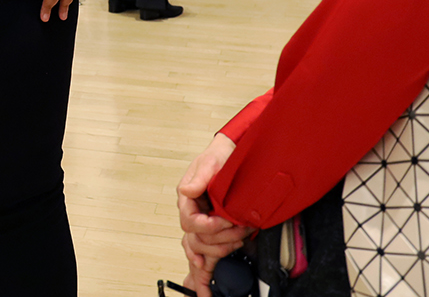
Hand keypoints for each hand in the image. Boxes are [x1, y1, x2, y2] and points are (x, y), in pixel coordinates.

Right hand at [178, 134, 254, 296]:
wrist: (234, 154)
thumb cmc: (221, 156)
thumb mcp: (211, 161)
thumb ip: (200, 176)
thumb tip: (188, 190)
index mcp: (187, 197)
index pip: (190, 221)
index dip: (209, 226)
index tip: (226, 222)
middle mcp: (192, 211)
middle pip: (196, 238)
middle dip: (220, 239)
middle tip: (240, 231)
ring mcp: (201, 220)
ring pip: (200, 247)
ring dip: (219, 249)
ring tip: (238, 240)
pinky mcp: (211, 226)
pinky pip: (201, 249)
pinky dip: (203, 264)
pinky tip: (203, 274)